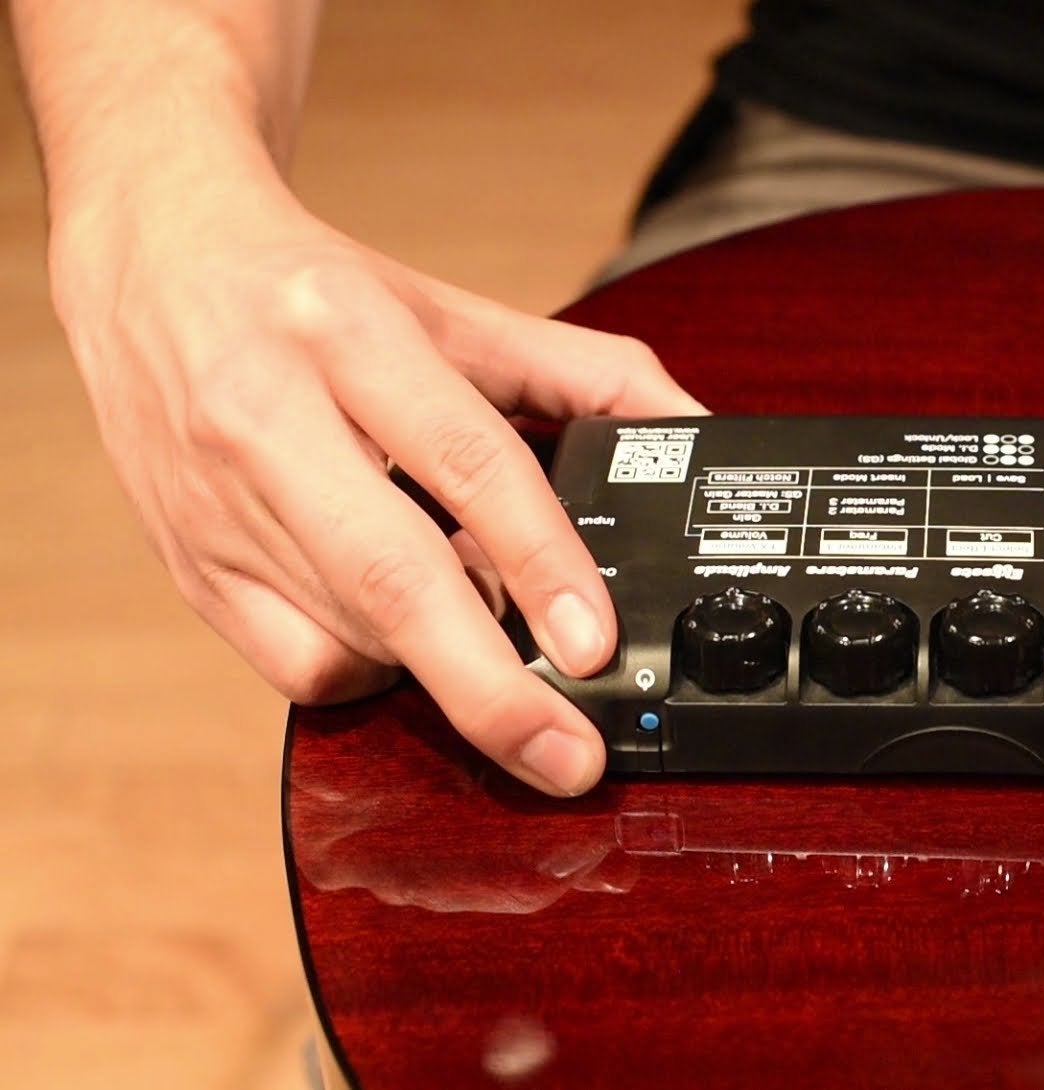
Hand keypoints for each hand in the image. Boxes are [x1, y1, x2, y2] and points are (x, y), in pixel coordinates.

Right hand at [53, 188, 702, 796]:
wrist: (153, 261)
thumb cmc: (311, 291)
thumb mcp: (454, 310)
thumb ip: (584, 372)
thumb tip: (694, 427)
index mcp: (350, 332)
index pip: (464, 459)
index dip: (540, 560)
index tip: (593, 643)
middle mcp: (269, 415)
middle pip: (391, 577)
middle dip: (490, 688)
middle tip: (568, 755)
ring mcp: (217, 501)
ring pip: (350, 631)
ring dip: (444, 665)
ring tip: (501, 648)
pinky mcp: (189, 567)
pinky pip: (296, 664)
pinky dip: (373, 671)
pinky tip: (406, 634)